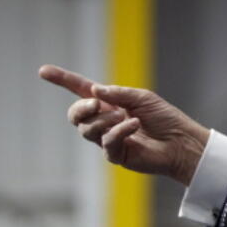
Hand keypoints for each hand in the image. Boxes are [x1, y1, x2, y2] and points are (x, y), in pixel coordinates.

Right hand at [40, 64, 210, 184]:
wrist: (182, 142)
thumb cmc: (166, 119)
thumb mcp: (143, 98)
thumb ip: (118, 93)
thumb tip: (94, 91)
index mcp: (110, 104)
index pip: (81, 91)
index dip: (62, 80)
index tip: (43, 71)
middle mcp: (105, 121)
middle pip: (75, 114)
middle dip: (81, 108)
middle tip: (96, 105)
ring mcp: (108, 139)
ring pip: (87, 129)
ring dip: (104, 120)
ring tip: (126, 117)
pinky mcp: (116, 154)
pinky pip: (106, 141)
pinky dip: (119, 130)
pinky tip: (134, 126)